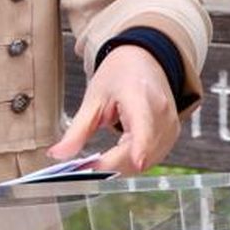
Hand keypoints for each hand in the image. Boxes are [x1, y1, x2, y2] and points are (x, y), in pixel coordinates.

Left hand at [48, 45, 177, 174]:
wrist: (144, 60)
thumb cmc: (120, 75)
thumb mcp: (93, 98)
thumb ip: (77, 130)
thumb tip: (58, 154)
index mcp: (140, 96)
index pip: (145, 125)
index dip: (142, 146)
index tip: (136, 163)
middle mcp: (161, 112)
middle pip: (140, 152)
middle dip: (111, 165)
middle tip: (83, 169)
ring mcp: (170, 125)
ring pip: (146, 160)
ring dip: (121, 166)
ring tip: (98, 159)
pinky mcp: (172, 135)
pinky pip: (153, 158)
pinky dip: (132, 161)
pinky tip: (118, 152)